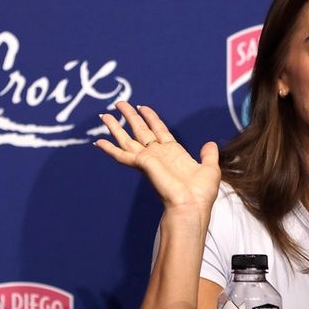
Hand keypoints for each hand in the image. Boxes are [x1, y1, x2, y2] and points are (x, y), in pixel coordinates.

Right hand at [95, 102, 220, 227]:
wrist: (192, 205)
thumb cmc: (201, 194)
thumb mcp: (210, 169)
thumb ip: (208, 155)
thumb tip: (210, 144)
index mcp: (174, 154)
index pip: (159, 130)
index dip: (151, 118)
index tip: (143, 107)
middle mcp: (159, 155)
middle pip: (140, 130)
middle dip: (130, 116)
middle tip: (119, 103)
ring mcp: (149, 159)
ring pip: (127, 139)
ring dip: (115, 127)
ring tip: (103, 115)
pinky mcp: (142, 164)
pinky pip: (122, 154)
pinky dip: (109, 148)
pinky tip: (98, 142)